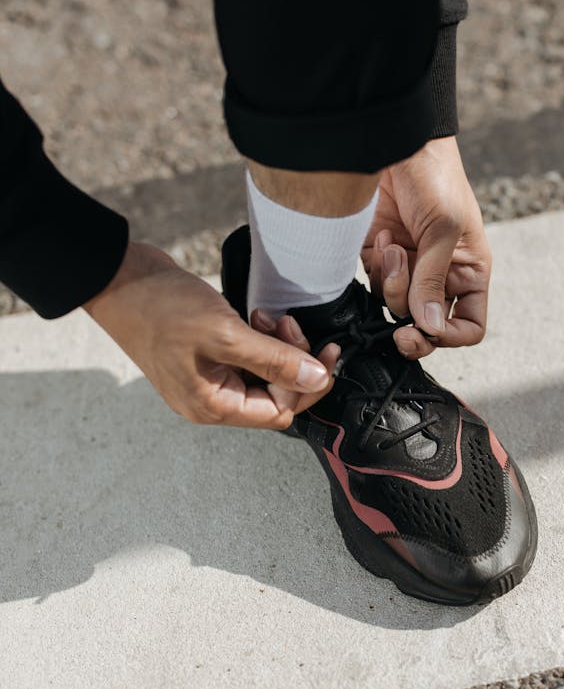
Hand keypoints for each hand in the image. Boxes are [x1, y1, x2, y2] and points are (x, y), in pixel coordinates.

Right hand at [84, 242, 338, 428]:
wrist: (119, 277)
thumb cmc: (161, 307)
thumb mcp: (226, 334)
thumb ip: (274, 360)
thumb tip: (316, 379)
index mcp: (212, 406)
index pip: (278, 412)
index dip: (303, 385)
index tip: (319, 353)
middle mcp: (210, 399)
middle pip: (274, 394)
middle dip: (292, 361)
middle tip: (290, 326)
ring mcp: (206, 377)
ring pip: (264, 373)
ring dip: (278, 345)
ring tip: (269, 316)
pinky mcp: (205, 354)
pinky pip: (248, 356)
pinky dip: (260, 337)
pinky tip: (257, 315)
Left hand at [361, 136, 491, 359]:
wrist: (395, 143)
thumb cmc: (436, 177)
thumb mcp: (444, 229)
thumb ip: (434, 280)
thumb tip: (429, 326)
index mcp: (468, 272)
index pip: (467, 325)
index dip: (450, 336)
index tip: (428, 329)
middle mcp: (439, 276)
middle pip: (427, 326)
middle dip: (413, 329)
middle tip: (401, 332)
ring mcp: (408, 268)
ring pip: (396, 307)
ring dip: (392, 283)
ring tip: (393, 245)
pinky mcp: (378, 257)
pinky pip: (374, 285)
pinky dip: (376, 268)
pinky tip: (381, 237)